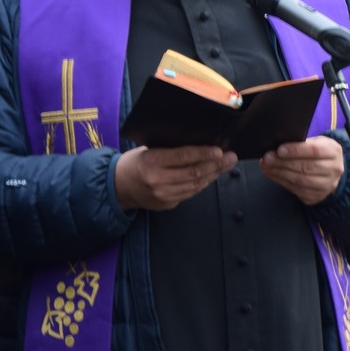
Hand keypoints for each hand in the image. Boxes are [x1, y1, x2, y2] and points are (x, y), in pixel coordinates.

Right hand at [114, 145, 236, 211]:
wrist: (118, 187)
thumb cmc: (134, 163)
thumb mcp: (148, 150)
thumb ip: (170, 150)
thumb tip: (200, 145)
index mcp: (152, 162)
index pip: (183, 157)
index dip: (203, 154)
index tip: (220, 151)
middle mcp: (158, 181)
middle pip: (193, 173)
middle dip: (216, 165)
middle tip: (231, 158)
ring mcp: (163, 195)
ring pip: (195, 185)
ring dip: (213, 175)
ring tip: (225, 166)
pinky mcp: (167, 204)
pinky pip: (190, 193)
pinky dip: (202, 184)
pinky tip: (211, 176)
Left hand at [260, 135, 344, 204]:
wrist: (330, 170)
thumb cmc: (318, 153)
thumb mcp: (315, 142)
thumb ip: (300, 143)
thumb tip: (276, 147)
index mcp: (334, 151)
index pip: (314, 150)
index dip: (295, 150)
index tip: (279, 150)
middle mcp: (334, 169)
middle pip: (306, 167)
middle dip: (283, 163)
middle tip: (267, 159)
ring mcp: (327, 185)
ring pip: (301, 181)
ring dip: (280, 174)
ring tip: (266, 167)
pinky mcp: (317, 196)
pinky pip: (297, 190)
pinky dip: (282, 182)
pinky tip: (273, 175)